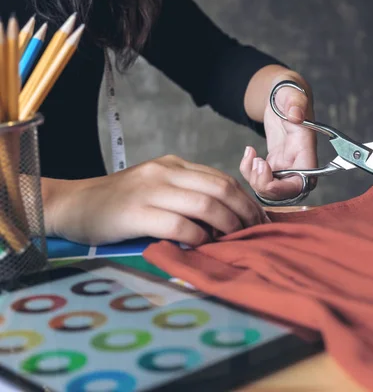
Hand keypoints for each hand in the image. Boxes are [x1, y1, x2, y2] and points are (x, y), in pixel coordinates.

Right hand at [44, 155, 269, 245]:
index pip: (222, 178)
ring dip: (227, 225)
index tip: (259, 220)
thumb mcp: (157, 188)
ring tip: (235, 241)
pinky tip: (203, 246)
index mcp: (174, 165)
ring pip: (204, 204)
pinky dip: (197, 237)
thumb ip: (186, 195)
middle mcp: (165, 172)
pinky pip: (178, 225)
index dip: (246, 200)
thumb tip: (226, 219)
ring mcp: (150, 190)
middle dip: (244, 212)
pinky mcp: (136, 212)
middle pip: (220, 188)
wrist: (73, 204)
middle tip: (256, 233)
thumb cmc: (119, 202)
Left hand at [239, 73, 317, 200]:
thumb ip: (294, 102)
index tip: (264, 169)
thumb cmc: (287, 93)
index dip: (284, 187)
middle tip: (255, 164)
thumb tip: (296, 115)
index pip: (303, 182)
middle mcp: (299, 162)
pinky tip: (248, 154)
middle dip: (266, 186)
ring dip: (255, 181)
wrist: (280, 96)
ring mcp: (287, 166)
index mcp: (306, 149)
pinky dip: (250, 173)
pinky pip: (263, 180)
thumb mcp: (289, 93)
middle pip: (287, 193)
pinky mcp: (275, 165)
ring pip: (273, 190)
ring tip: (250, 157)